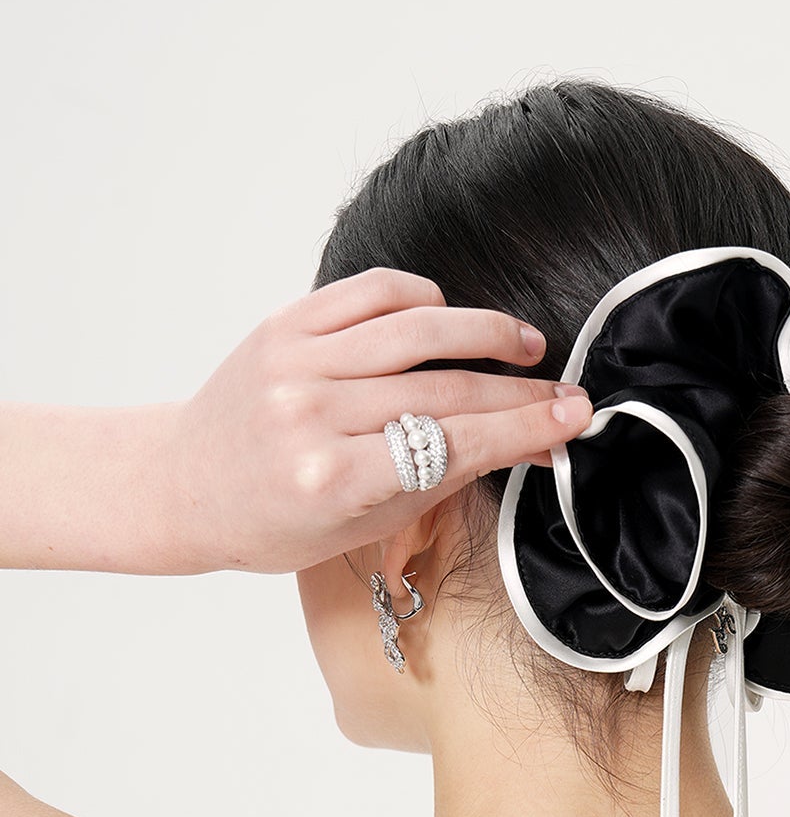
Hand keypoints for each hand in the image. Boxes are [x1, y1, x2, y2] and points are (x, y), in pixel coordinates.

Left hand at [168, 268, 593, 573]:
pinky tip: (450, 319)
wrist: (188, 484)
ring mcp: (296, 362)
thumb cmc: (278, 520)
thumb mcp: (368, 522)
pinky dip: (422, 300)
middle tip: (565, 394)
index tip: (574, 418)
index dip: (523, 428)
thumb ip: (448, 477)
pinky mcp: (285, 323)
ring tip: (526, 346)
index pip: (453, 443)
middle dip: (519, 391)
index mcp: (332, 479)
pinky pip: (372, 294)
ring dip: (486, 331)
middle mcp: (312, 414)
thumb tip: (534, 442)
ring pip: (418, 329)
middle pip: (446, 389)